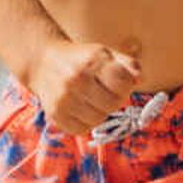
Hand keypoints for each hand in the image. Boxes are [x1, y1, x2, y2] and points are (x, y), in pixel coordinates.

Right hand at [23, 38, 144, 131]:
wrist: (42, 63)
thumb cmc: (80, 59)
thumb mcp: (104, 53)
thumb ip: (127, 64)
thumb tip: (140, 79)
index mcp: (91, 60)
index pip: (123, 83)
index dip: (126, 85)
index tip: (118, 83)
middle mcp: (76, 79)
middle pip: (113, 103)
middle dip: (114, 100)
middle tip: (105, 93)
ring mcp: (64, 98)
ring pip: (99, 119)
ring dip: (101, 112)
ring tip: (92, 100)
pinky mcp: (55, 114)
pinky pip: (82, 129)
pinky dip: (85, 122)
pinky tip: (80, 109)